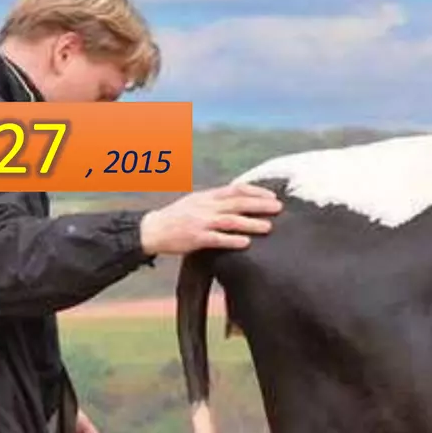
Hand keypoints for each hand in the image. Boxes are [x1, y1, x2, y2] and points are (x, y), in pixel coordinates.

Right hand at [140, 184, 282, 255]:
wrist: (152, 230)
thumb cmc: (178, 217)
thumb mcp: (196, 202)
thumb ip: (217, 201)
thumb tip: (241, 200)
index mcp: (207, 197)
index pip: (235, 189)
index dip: (255, 191)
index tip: (272, 195)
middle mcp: (205, 207)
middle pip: (237, 203)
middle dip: (259, 205)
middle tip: (279, 208)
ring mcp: (200, 222)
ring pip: (230, 221)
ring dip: (250, 223)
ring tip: (268, 227)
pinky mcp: (195, 238)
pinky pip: (216, 239)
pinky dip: (232, 240)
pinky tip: (246, 243)